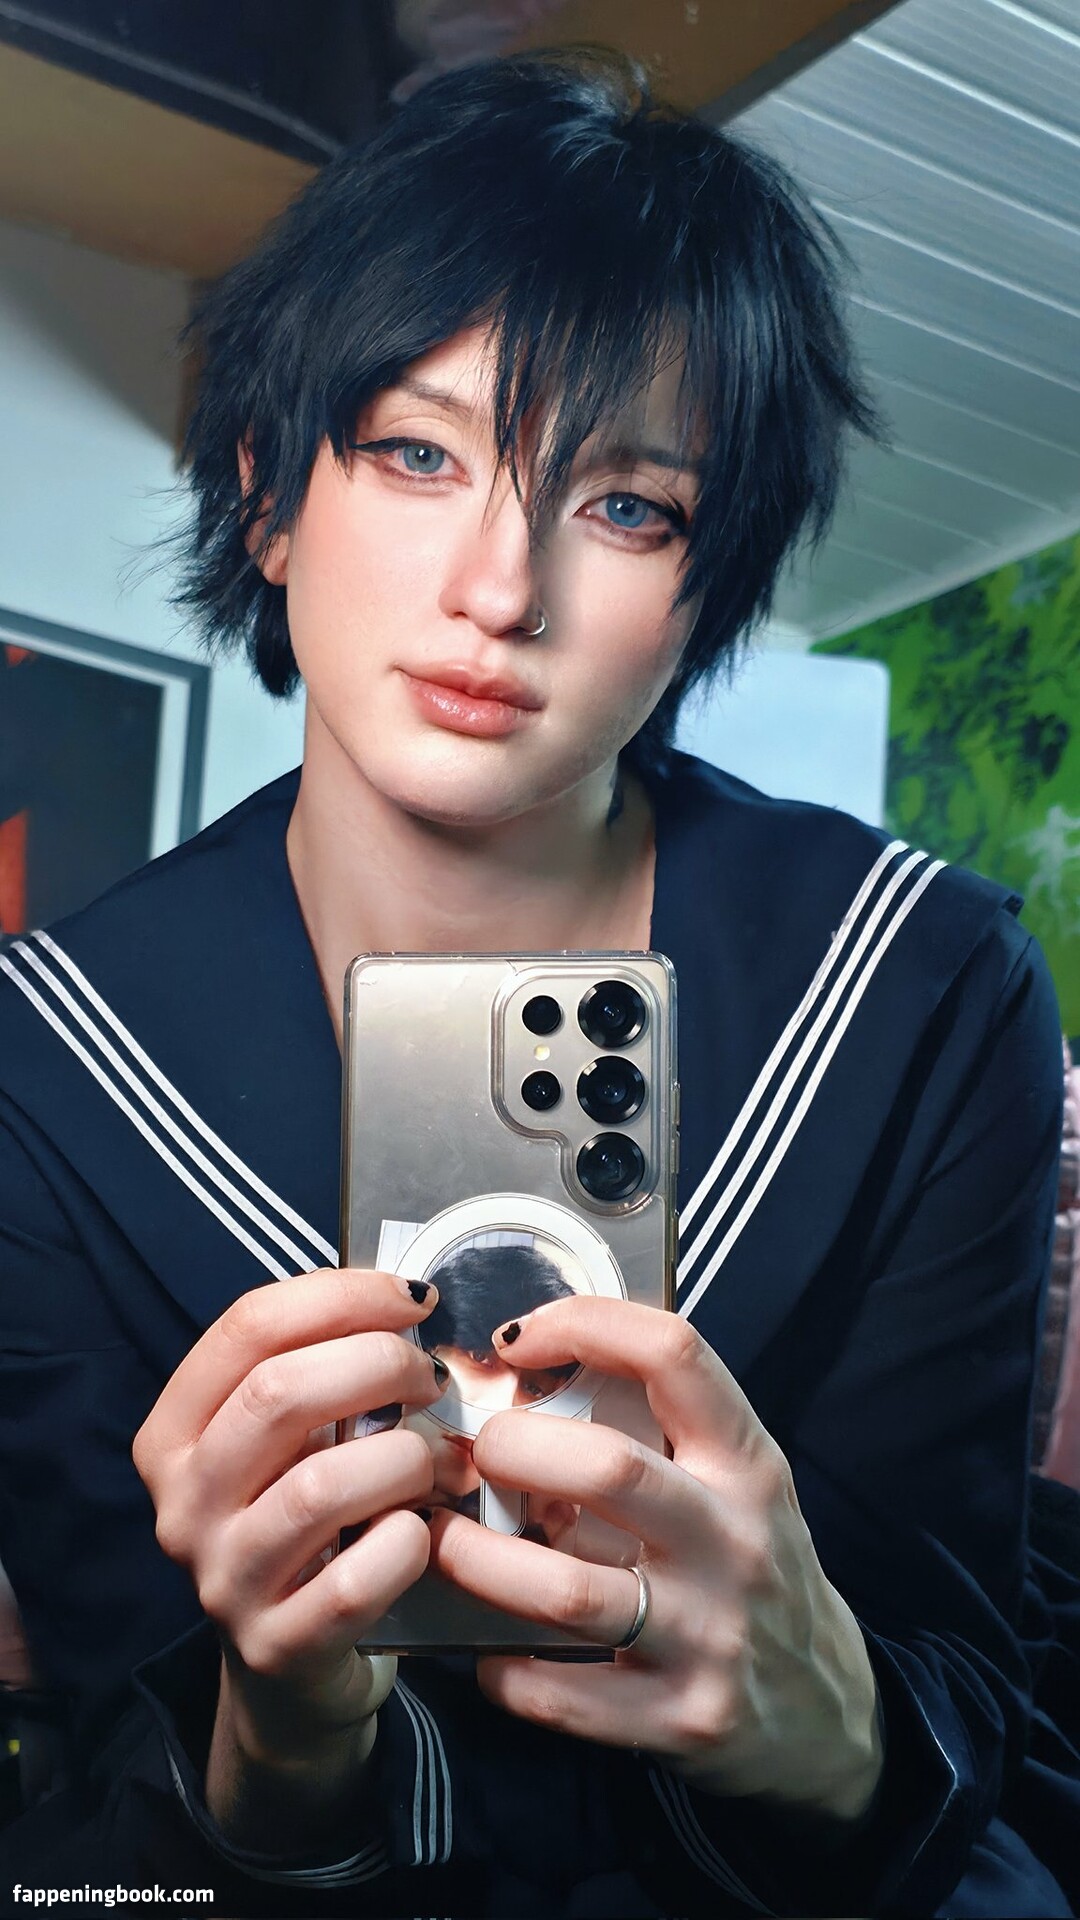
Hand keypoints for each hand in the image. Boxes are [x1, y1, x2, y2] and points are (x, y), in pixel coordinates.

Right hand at [133, 1269, 444, 1827]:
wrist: (296, 1673)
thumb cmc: (310, 1527)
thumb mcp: (292, 1443)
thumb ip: (321, 1372)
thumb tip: (407, 1298)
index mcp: (174, 1435)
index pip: (246, 1329)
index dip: (337, 1296)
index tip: (411, 1298)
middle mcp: (182, 1505)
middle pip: (278, 1394)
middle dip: (378, 1366)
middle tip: (432, 1379)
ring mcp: (222, 1582)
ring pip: (321, 1486)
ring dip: (405, 1456)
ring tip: (442, 1459)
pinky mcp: (274, 1648)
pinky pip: (355, 1582)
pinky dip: (407, 1544)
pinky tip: (425, 1533)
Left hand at [428, 1298, 882, 1820]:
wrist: (828, 1710)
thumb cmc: (752, 1571)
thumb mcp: (738, 1485)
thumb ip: (660, 1434)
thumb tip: (527, 1381)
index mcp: (746, 1463)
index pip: (673, 1355)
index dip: (585, 1324)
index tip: (516, 1338)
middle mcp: (734, 1541)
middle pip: (608, 1467)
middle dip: (512, 1449)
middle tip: (470, 1455)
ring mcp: (709, 1635)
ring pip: (568, 1591)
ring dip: (479, 1563)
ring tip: (441, 1542)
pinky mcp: (681, 1719)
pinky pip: (562, 1694)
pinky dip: (503, 1669)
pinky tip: (488, 1650)